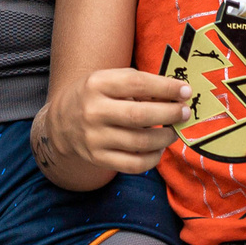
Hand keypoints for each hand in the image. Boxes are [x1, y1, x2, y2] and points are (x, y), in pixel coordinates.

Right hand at [39, 68, 190, 182]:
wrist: (60, 123)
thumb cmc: (93, 96)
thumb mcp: (107, 80)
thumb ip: (136, 84)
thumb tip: (176, 94)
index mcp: (96, 84)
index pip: (137, 84)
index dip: (165, 88)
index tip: (186, 91)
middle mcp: (93, 111)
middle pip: (140, 115)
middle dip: (170, 114)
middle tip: (185, 113)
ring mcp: (94, 137)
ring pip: (140, 142)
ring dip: (165, 137)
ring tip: (172, 131)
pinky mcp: (98, 158)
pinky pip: (133, 164)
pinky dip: (152, 158)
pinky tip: (158, 149)